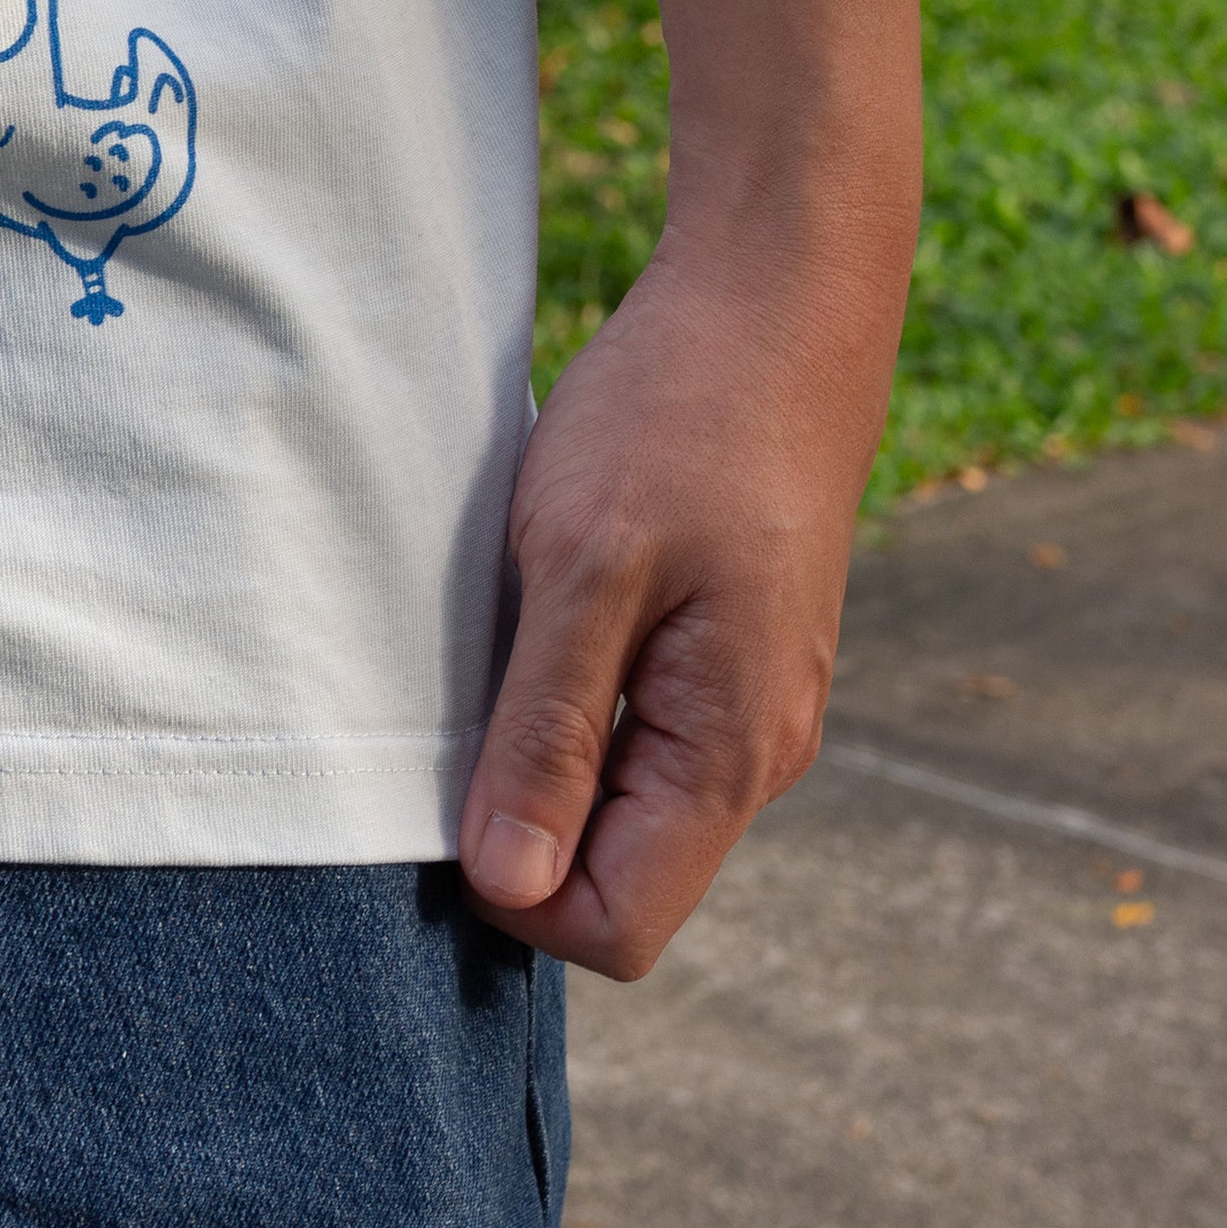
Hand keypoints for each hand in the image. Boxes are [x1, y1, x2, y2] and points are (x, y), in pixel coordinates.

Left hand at [459, 215, 902, 978]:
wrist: (776, 301)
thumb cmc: (680, 418)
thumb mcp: (586, 569)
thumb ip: (550, 734)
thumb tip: (509, 886)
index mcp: (730, 753)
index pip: (615, 926)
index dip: (514, 887)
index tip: (450, 776)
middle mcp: (755, 751)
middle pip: (617, 872)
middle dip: (521, 812)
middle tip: (468, 686)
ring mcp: (746, 700)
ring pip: (620, 796)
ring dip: (541, 742)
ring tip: (511, 626)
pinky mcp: (726, 650)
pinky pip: (636, 725)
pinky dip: (571, 690)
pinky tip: (546, 601)